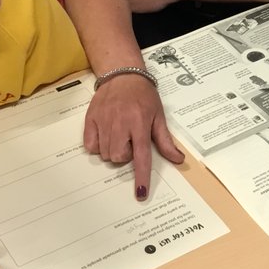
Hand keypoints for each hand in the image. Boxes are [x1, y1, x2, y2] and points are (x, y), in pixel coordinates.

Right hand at [83, 74, 182, 198]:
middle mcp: (120, 123)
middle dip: (126, 155)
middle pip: (119, 158)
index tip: (140, 193)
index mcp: (139, 124)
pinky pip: (90, 146)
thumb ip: (165, 140)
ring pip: (105, 154)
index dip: (140, 176)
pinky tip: (105, 133)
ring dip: (113, 150)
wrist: (123, 74)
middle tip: (130, 140)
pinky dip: (98, 145)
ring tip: (119, 134)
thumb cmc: (143, 95)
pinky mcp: (90, 119)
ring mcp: (103, 121)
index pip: (141, 156)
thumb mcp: (158, 116)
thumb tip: (178, 159)